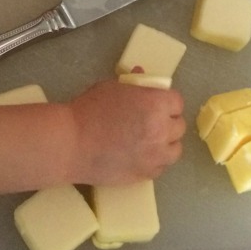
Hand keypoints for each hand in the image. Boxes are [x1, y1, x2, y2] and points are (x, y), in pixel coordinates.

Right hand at [67, 78, 184, 184]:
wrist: (71, 144)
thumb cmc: (89, 110)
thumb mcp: (112, 87)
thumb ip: (133, 84)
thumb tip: (142, 75)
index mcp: (155, 104)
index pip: (177, 102)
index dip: (168, 102)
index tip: (158, 103)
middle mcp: (161, 130)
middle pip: (179, 126)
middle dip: (168, 122)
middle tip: (152, 121)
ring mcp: (155, 156)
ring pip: (175, 150)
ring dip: (166, 143)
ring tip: (150, 141)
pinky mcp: (145, 175)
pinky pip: (161, 167)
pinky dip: (155, 161)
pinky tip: (141, 155)